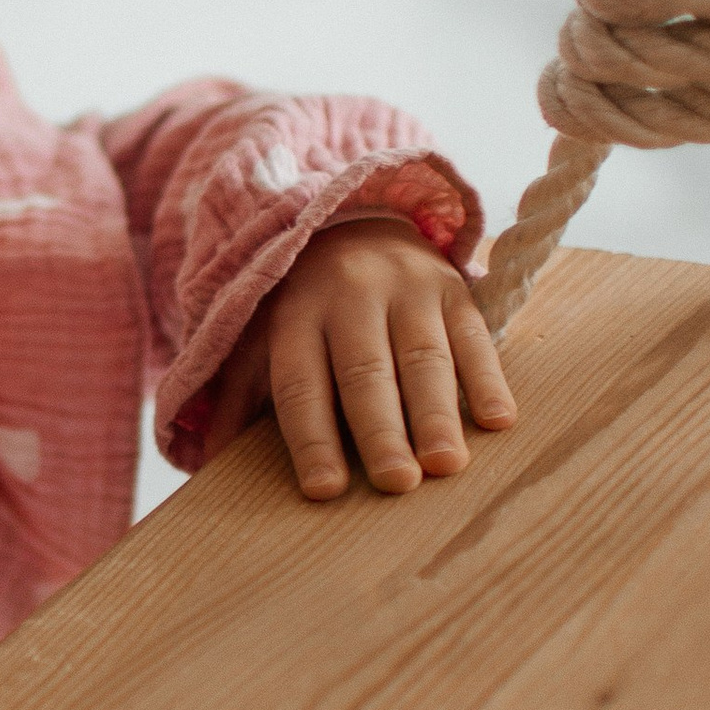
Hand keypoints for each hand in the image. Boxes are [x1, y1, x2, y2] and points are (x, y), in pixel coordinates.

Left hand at [201, 218, 514, 500]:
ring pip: (422, 355)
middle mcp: (348, 296)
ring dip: (436, 413)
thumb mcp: (260, 338)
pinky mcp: (452, 285)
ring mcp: (405, 287)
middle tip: (396, 483)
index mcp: (293, 315)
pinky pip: (473, 334)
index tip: (325, 489)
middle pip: (364, 372)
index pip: (300, 383)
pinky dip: (487, 378)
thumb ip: (240, 396)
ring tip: (447, 465)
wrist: (354, 219)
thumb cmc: (301, 305)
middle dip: (379, 430)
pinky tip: (498, 420)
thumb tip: (210, 463)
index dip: (310, 437)